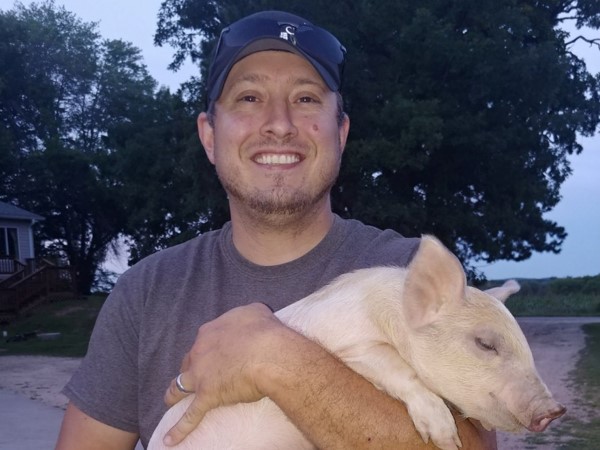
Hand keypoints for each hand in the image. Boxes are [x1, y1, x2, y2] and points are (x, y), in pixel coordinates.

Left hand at [162, 303, 284, 445]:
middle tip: (194, 375)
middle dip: (189, 368)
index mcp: (210, 332)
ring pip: (179, 385)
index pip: (204, 340)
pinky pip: (190, 416)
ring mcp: (201, 375)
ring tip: (169, 399)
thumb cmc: (265, 331)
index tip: (216, 352)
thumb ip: (246, 315)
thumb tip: (249, 319)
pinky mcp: (207, 396)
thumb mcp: (255, 312)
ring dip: (173, 393)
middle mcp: (200, 352)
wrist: (268, 352)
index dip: (208, 347)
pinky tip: (170, 440)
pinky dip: (179, 429)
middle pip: (188, 361)